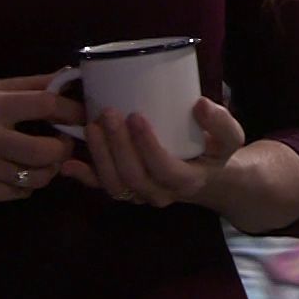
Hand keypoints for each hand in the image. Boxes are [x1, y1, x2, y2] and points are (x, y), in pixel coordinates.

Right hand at [0, 75, 85, 202]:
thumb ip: (26, 86)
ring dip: (51, 169)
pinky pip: (20, 193)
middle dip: (65, 147)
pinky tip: (22, 171)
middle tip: (64, 141)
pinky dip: (29, 184)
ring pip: (37, 178)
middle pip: (47, 151)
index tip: (81, 113)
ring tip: (47, 158)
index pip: (45, 106)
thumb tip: (65, 77)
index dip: (71, 109)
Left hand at [59, 97, 245, 207]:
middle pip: (133, 177)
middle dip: (117, 146)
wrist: (207, 176)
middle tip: (108, 113)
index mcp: (186, 181)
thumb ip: (220, 122)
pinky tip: (68, 162)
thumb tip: (199, 104)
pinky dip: (84, 177)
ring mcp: (139, 195)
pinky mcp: (125, 189)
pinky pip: (102, 187)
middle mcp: (160, 193)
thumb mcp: (229, 138)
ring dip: (99, 156)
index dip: (147, 146)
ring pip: (114, 185)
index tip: (136, 115)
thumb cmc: (215, 152)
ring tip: (91, 126)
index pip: (164, 169)